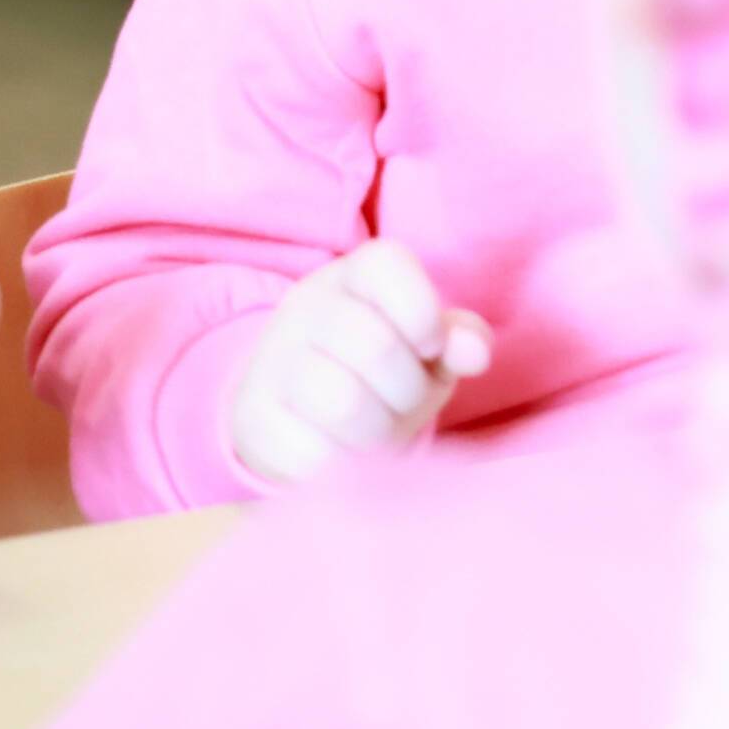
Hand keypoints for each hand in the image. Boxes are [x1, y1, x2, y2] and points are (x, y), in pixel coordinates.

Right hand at [225, 241, 491, 492]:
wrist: (301, 417)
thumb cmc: (386, 374)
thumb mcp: (430, 349)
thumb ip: (461, 339)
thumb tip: (475, 354)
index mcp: (356, 275)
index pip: (387, 263)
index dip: (423, 315)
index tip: (429, 348)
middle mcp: (305, 307)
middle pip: (376, 347)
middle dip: (408, 390)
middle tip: (403, 403)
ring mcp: (271, 360)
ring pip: (343, 403)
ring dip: (378, 432)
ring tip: (376, 431)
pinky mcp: (252, 417)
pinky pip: (312, 451)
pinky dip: (343, 464)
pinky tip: (342, 453)